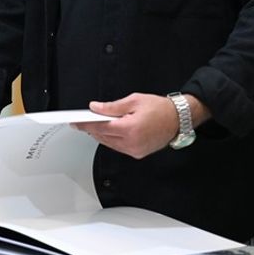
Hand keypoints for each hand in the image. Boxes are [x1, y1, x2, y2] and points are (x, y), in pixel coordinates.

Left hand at [72, 93, 188, 159]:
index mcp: (130, 129)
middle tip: (83, 121)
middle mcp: (132, 143)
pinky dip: (111, 139)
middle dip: (91, 129)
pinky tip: (109, 131)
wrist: (179, 119)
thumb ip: (112, 106)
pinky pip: (118, 147)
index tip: (75, 122)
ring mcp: (135, 150)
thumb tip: (96, 108)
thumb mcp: (133, 101)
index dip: (85, 124)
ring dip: (101, 134)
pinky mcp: (138, 153)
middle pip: (103, 137)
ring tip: (95, 124)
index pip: (100, 128)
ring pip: (109, 143)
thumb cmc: (160, 108)